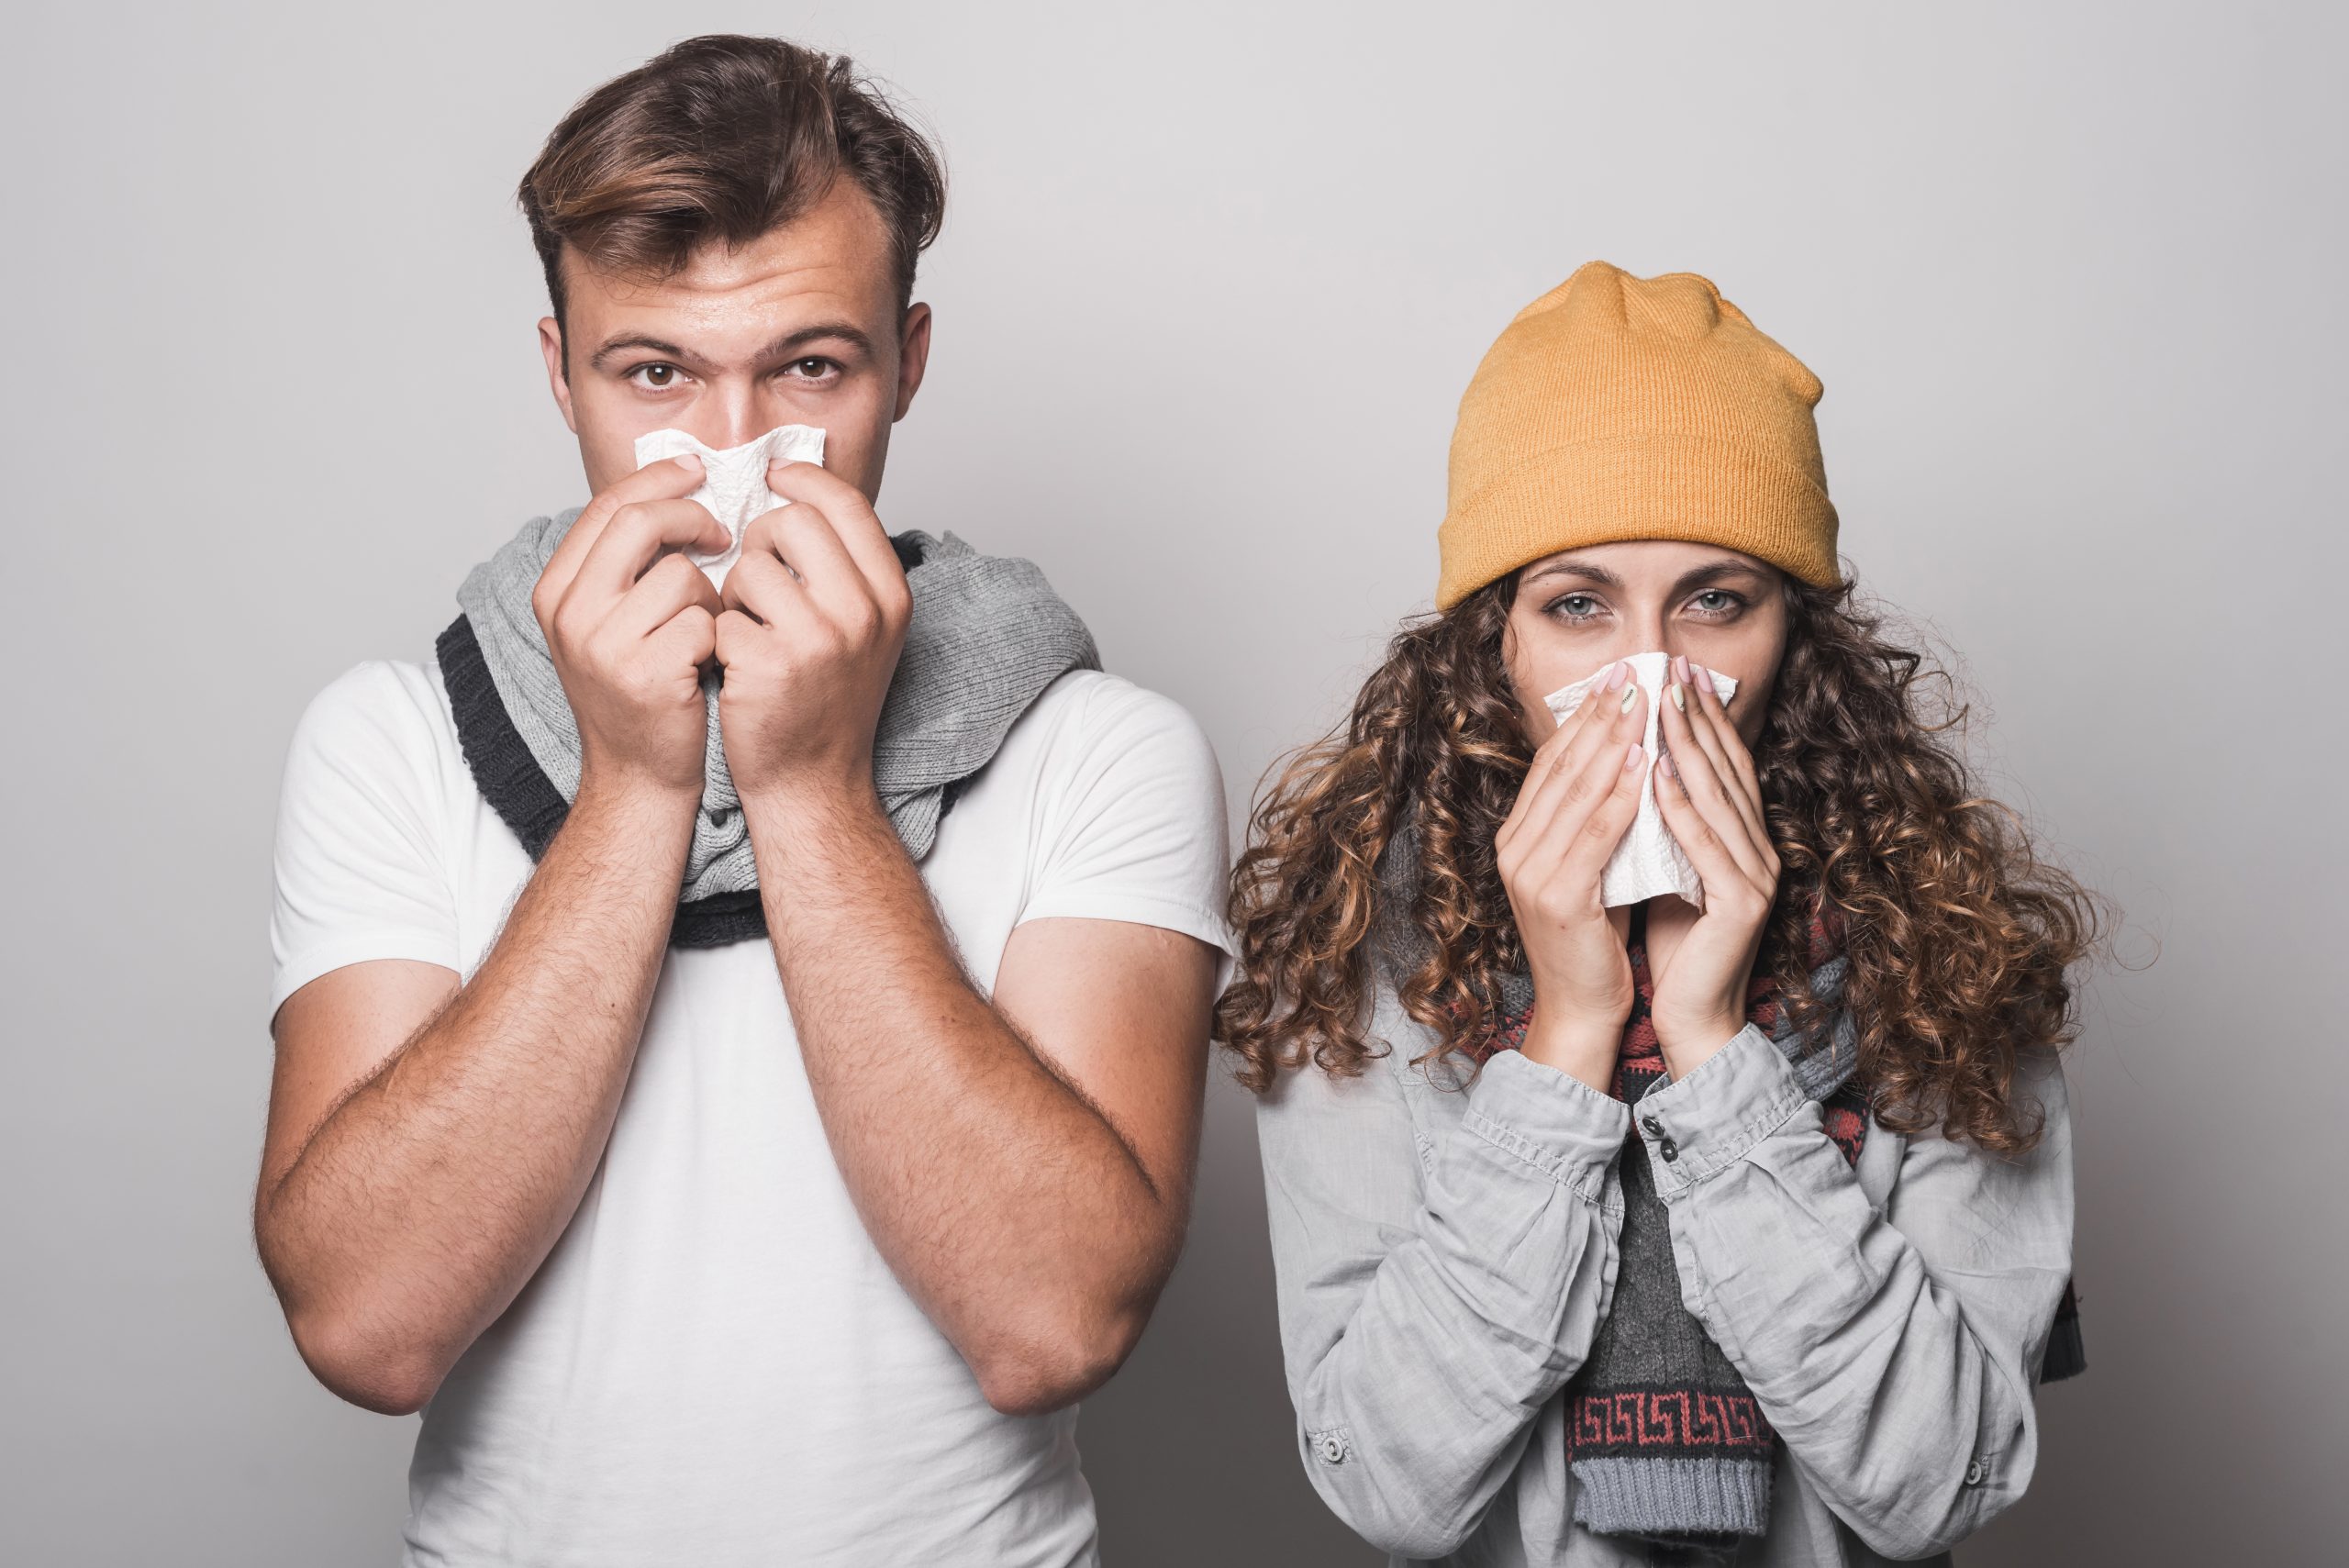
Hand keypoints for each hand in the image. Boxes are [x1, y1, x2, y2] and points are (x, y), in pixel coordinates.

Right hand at [531, 454, 728, 801]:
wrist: (641, 778)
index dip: (658, 480)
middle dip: (692, 517)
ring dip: (712, 597)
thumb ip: (625, 566)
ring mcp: (603, 645)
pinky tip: (711, 663)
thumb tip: (673, 490)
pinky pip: (704, 621)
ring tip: (707, 632)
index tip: (698, 471)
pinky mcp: (645, 674)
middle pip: (638, 522)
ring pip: (681, 575)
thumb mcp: (611, 623)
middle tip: (723, 532)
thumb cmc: (641, 694)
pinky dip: (721, 637)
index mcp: (556, 592)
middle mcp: (570, 614)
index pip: (606, 506)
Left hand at [713, 461, 911, 805]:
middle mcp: (864, 612)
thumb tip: (798, 491)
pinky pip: (723, 616)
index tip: (774, 474)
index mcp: (890, 595)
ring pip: (750, 566)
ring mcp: (819, 639)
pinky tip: (737, 667)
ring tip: (749, 631)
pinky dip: (720, 638)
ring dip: (735, 594)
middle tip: (754, 576)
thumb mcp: (862, 628)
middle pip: (792, 521)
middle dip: (758, 541)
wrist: (812, 783)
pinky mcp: (769, 664)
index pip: (846, 504)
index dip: (804, 479)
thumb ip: (843, 566)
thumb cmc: (827, 701)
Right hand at [1494, 660, 1649, 1090]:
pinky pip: (1595, 834)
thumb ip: (1593, 821)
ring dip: (1614, 742)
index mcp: (1517, 839)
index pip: (1551, 764)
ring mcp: (1531, 873)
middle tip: (1634, 672)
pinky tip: (1646, 763)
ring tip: (1645, 703)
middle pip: (1561, 768)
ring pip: (1577, 792)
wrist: (1581, 1011)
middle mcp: (1515, 850)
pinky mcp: (1559, 897)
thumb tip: (1626, 760)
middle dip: (1600, 716)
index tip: (1618, 678)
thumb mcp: (1589, 867)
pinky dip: (1622, 794)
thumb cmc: (1595, 940)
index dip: (1584, 718)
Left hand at [1649, 653, 1781, 1075]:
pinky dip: (1681, 806)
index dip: (1702, 716)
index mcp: (1744, 839)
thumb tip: (1641, 768)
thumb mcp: (1669, 868)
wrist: (1694, 1015)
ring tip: (1661, 703)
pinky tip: (1659, 774)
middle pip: (1726, 768)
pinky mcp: (1742, 904)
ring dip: (1688, 746)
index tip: (1675, 671)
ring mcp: (1756, 875)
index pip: (1723, 763)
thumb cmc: (1678, 945)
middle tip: (1671, 666)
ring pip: (1718, 797)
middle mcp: (1759, 848)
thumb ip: (1667, 825)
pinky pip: (1705, 844)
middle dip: (1696, 714)